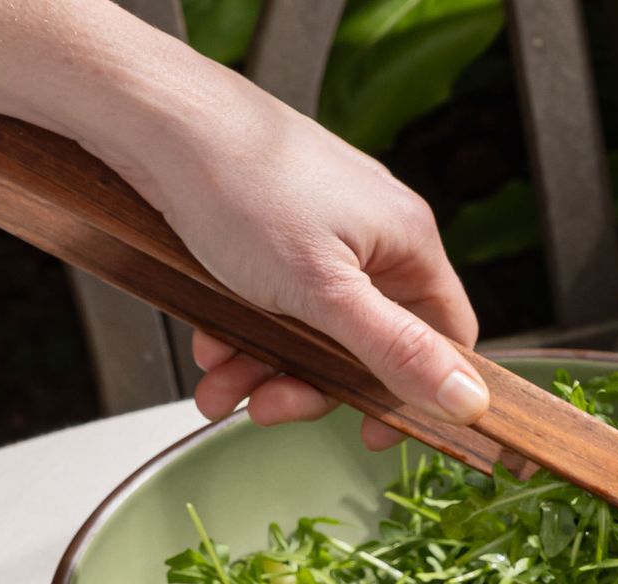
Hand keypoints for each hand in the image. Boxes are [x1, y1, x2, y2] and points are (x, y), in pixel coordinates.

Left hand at [124, 80, 486, 447]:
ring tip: (220, 384)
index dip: (420, 391)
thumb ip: (397, 350)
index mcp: (406, 243)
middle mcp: (373, 239)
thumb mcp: (325, 291)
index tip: (376, 429)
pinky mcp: (275, 237)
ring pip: (312, 333)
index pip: (446, 335)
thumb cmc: (241, 185)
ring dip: (266, 369)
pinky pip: (275, 308)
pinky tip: (210, 346)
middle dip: (311, 385)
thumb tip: (468, 400)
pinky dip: (243, 337)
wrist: (149, 120)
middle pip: (366, 346)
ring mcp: (323, 236)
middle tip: (269, 407)